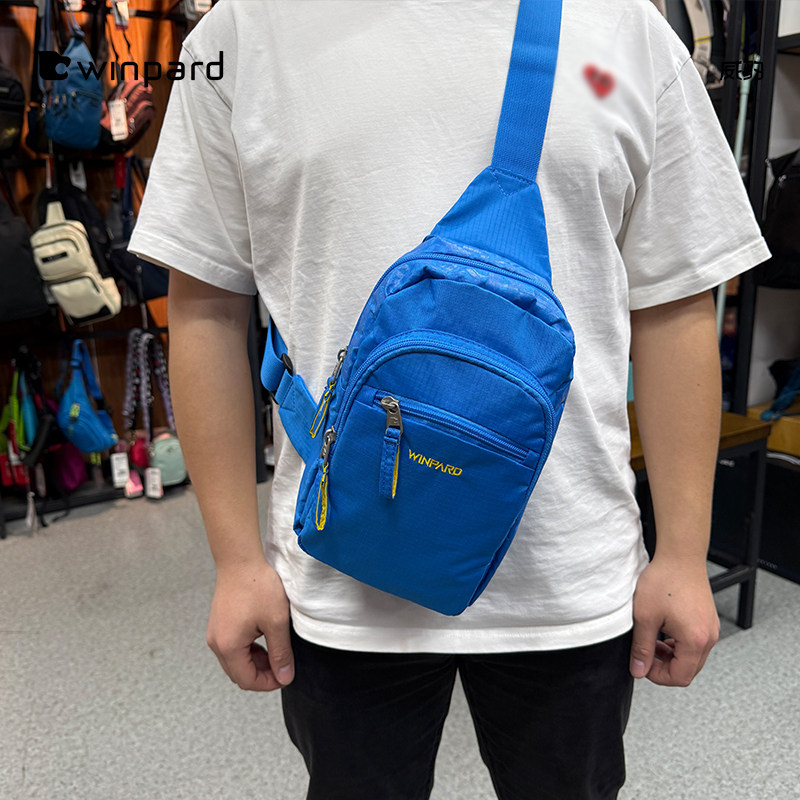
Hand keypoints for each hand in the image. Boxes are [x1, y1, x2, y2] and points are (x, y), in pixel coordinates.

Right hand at [206, 560, 293, 690]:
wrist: (240, 560)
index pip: (247, 681)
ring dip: (256, 662)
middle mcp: (216, 643)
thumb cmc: (257, 586)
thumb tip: (284, 676)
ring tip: (276, 650)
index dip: (268, 683)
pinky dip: (248, 650)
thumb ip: (281, 653)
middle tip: (283, 664)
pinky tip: (264, 640)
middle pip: (239, 674)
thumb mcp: (276, 622)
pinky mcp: (219, 624)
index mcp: (228, 646)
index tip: (286, 675)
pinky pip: (232, 648)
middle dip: (262, 674)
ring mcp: (215, 633)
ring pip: (236, 661)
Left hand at [630, 555, 719, 685]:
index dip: (657, 676)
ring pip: (692, 657)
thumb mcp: (645, 617)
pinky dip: (678, 644)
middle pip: (688, 669)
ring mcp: (711, 628)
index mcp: (695, 640)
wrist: (680, 555)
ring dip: (671, 655)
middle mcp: (709, 637)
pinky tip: (662, 631)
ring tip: (651, 640)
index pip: (680, 677)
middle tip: (644, 653)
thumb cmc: (665, 579)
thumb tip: (638, 669)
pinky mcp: (708, 620)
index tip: (642, 665)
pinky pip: (695, 643)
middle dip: (664, 666)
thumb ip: (641, 648)